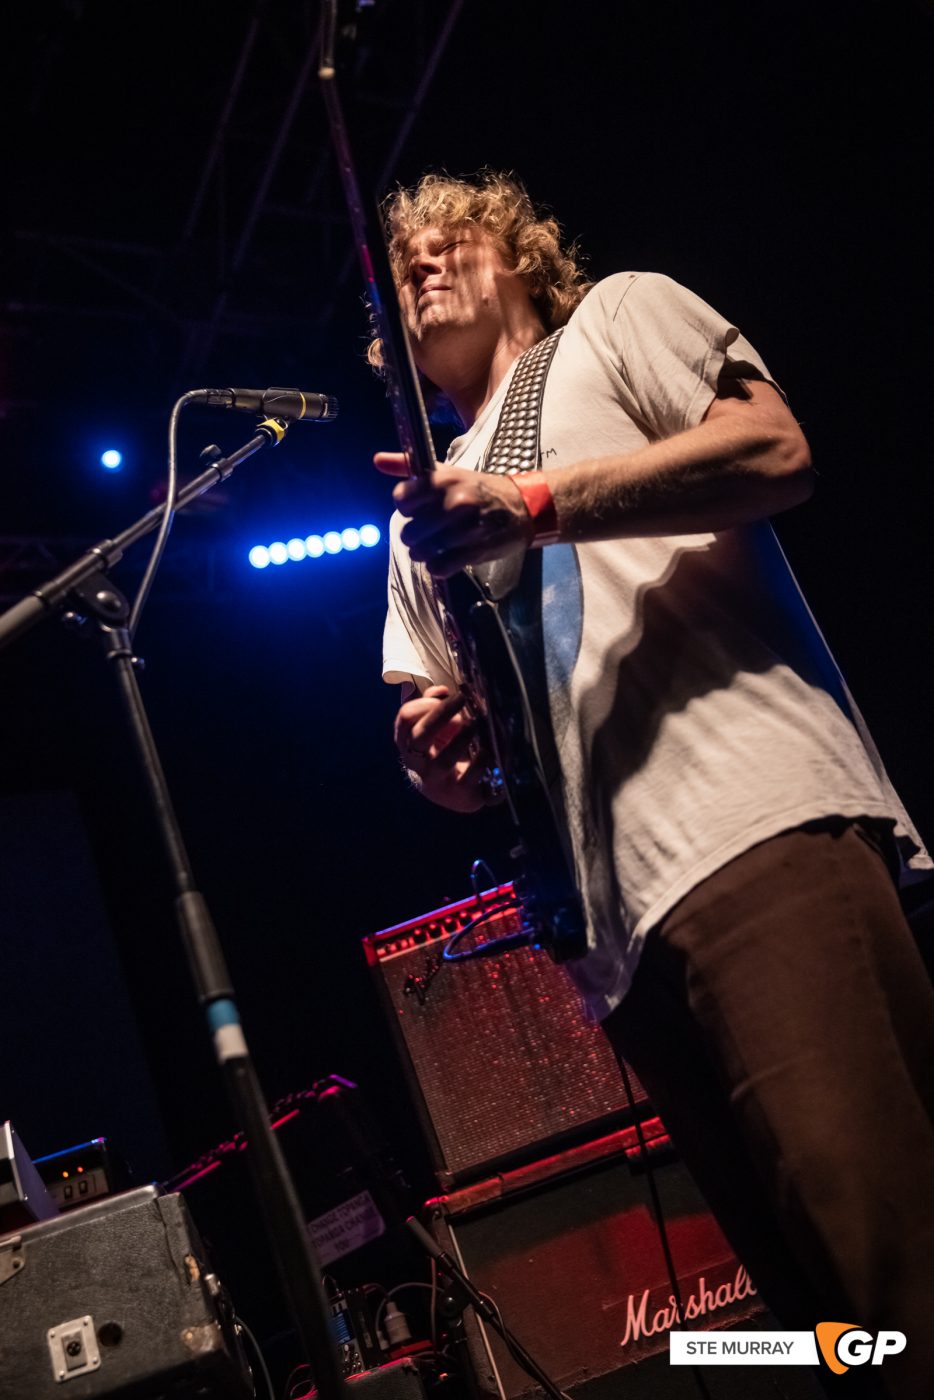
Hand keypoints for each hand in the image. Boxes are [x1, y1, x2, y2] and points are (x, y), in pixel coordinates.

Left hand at [374, 452, 532, 576]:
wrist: (523, 506)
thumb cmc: (479, 489)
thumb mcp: (447, 472)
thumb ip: (409, 467)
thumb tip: (377, 460)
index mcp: (443, 479)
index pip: (401, 500)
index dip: (406, 508)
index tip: (417, 509)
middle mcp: (454, 502)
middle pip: (409, 531)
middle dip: (415, 535)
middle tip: (429, 531)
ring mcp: (465, 528)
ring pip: (421, 551)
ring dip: (424, 552)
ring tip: (436, 546)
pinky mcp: (475, 550)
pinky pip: (439, 567)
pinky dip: (438, 566)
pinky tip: (447, 558)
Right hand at [393, 684, 493, 811]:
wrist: (453, 794)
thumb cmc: (443, 750)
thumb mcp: (435, 728)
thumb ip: (433, 705)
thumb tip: (441, 690)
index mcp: (407, 743)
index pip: (405, 719)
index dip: (423, 703)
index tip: (445, 694)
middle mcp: (417, 762)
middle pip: (420, 735)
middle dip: (441, 714)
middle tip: (462, 699)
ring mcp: (437, 780)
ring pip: (444, 759)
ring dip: (461, 738)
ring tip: (475, 725)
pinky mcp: (459, 794)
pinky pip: (470, 777)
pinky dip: (481, 761)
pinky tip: (488, 751)